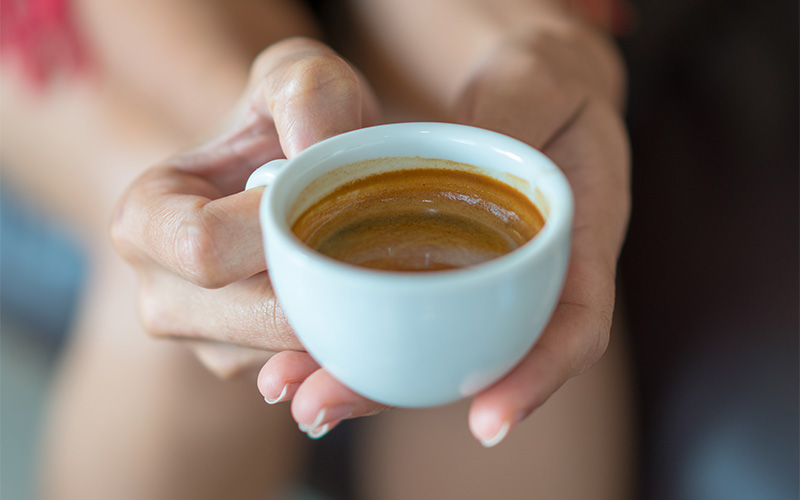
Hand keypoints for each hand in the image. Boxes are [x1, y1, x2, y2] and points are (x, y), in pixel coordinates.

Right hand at [111, 37, 379, 377]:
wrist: (288, 171)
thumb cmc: (287, 122)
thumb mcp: (298, 78)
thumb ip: (308, 96)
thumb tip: (319, 160)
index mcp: (143, 220)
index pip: (207, 249)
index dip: (282, 230)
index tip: (331, 198)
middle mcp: (160, 294)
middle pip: (256, 320)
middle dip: (329, 284)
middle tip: (376, 244)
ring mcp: (203, 341)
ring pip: (290, 358)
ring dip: (347, 321)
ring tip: (372, 268)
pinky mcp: (246, 366)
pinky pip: (307, 378)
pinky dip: (348, 350)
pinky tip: (368, 308)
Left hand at [257, 28, 629, 444]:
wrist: (525, 93)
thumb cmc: (546, 84)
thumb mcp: (541, 80)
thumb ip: (517, 112)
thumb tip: (475, 149)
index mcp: (576, 242)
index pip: (574, 325)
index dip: (537, 376)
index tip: (488, 421)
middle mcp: (525, 281)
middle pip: (475, 357)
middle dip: (401, 393)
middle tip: (324, 406)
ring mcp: (476, 283)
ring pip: (424, 346)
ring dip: (358, 377)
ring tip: (290, 391)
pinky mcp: (432, 272)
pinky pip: (394, 310)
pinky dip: (349, 334)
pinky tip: (295, 349)